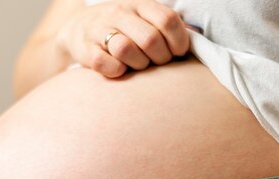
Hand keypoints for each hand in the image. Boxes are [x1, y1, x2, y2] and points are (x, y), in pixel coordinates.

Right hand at [56, 0, 198, 77]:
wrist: (79, 29)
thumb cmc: (124, 29)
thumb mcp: (145, 19)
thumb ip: (168, 27)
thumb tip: (198, 40)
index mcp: (140, 4)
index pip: (167, 20)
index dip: (178, 41)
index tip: (177, 53)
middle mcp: (120, 13)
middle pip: (150, 39)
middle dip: (160, 58)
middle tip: (158, 63)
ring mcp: (100, 30)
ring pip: (126, 49)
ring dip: (139, 65)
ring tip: (139, 66)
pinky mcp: (86, 49)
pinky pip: (105, 64)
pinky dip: (117, 71)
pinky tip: (120, 70)